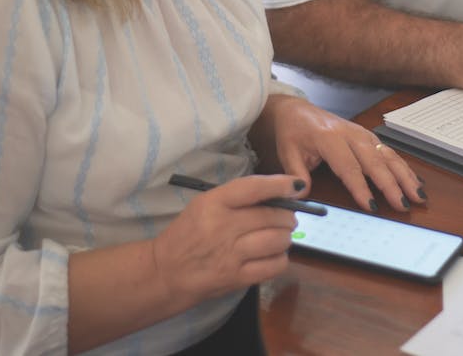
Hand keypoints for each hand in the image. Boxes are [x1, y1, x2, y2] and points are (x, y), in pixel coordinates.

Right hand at [151, 173, 299, 304]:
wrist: (166, 272)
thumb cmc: (187, 234)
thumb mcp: (204, 205)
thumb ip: (237, 198)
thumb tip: (277, 194)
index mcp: (213, 203)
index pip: (254, 188)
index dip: (280, 185)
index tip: (296, 186)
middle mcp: (223, 226)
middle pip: (272, 216)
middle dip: (287, 216)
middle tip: (287, 218)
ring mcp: (231, 254)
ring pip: (278, 240)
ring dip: (285, 237)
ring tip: (279, 237)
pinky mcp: (237, 278)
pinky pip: (274, 265)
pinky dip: (281, 258)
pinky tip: (273, 255)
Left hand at [254, 95, 425, 212]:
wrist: (297, 110)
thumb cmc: (293, 132)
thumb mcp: (287, 152)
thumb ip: (297, 173)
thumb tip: (303, 195)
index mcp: (329, 138)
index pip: (348, 166)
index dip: (361, 188)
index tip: (371, 206)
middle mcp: (350, 134)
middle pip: (375, 161)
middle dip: (392, 185)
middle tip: (404, 204)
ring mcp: (362, 134)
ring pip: (388, 155)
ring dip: (405, 176)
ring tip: (418, 195)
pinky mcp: (368, 137)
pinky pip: (389, 152)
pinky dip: (404, 167)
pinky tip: (415, 181)